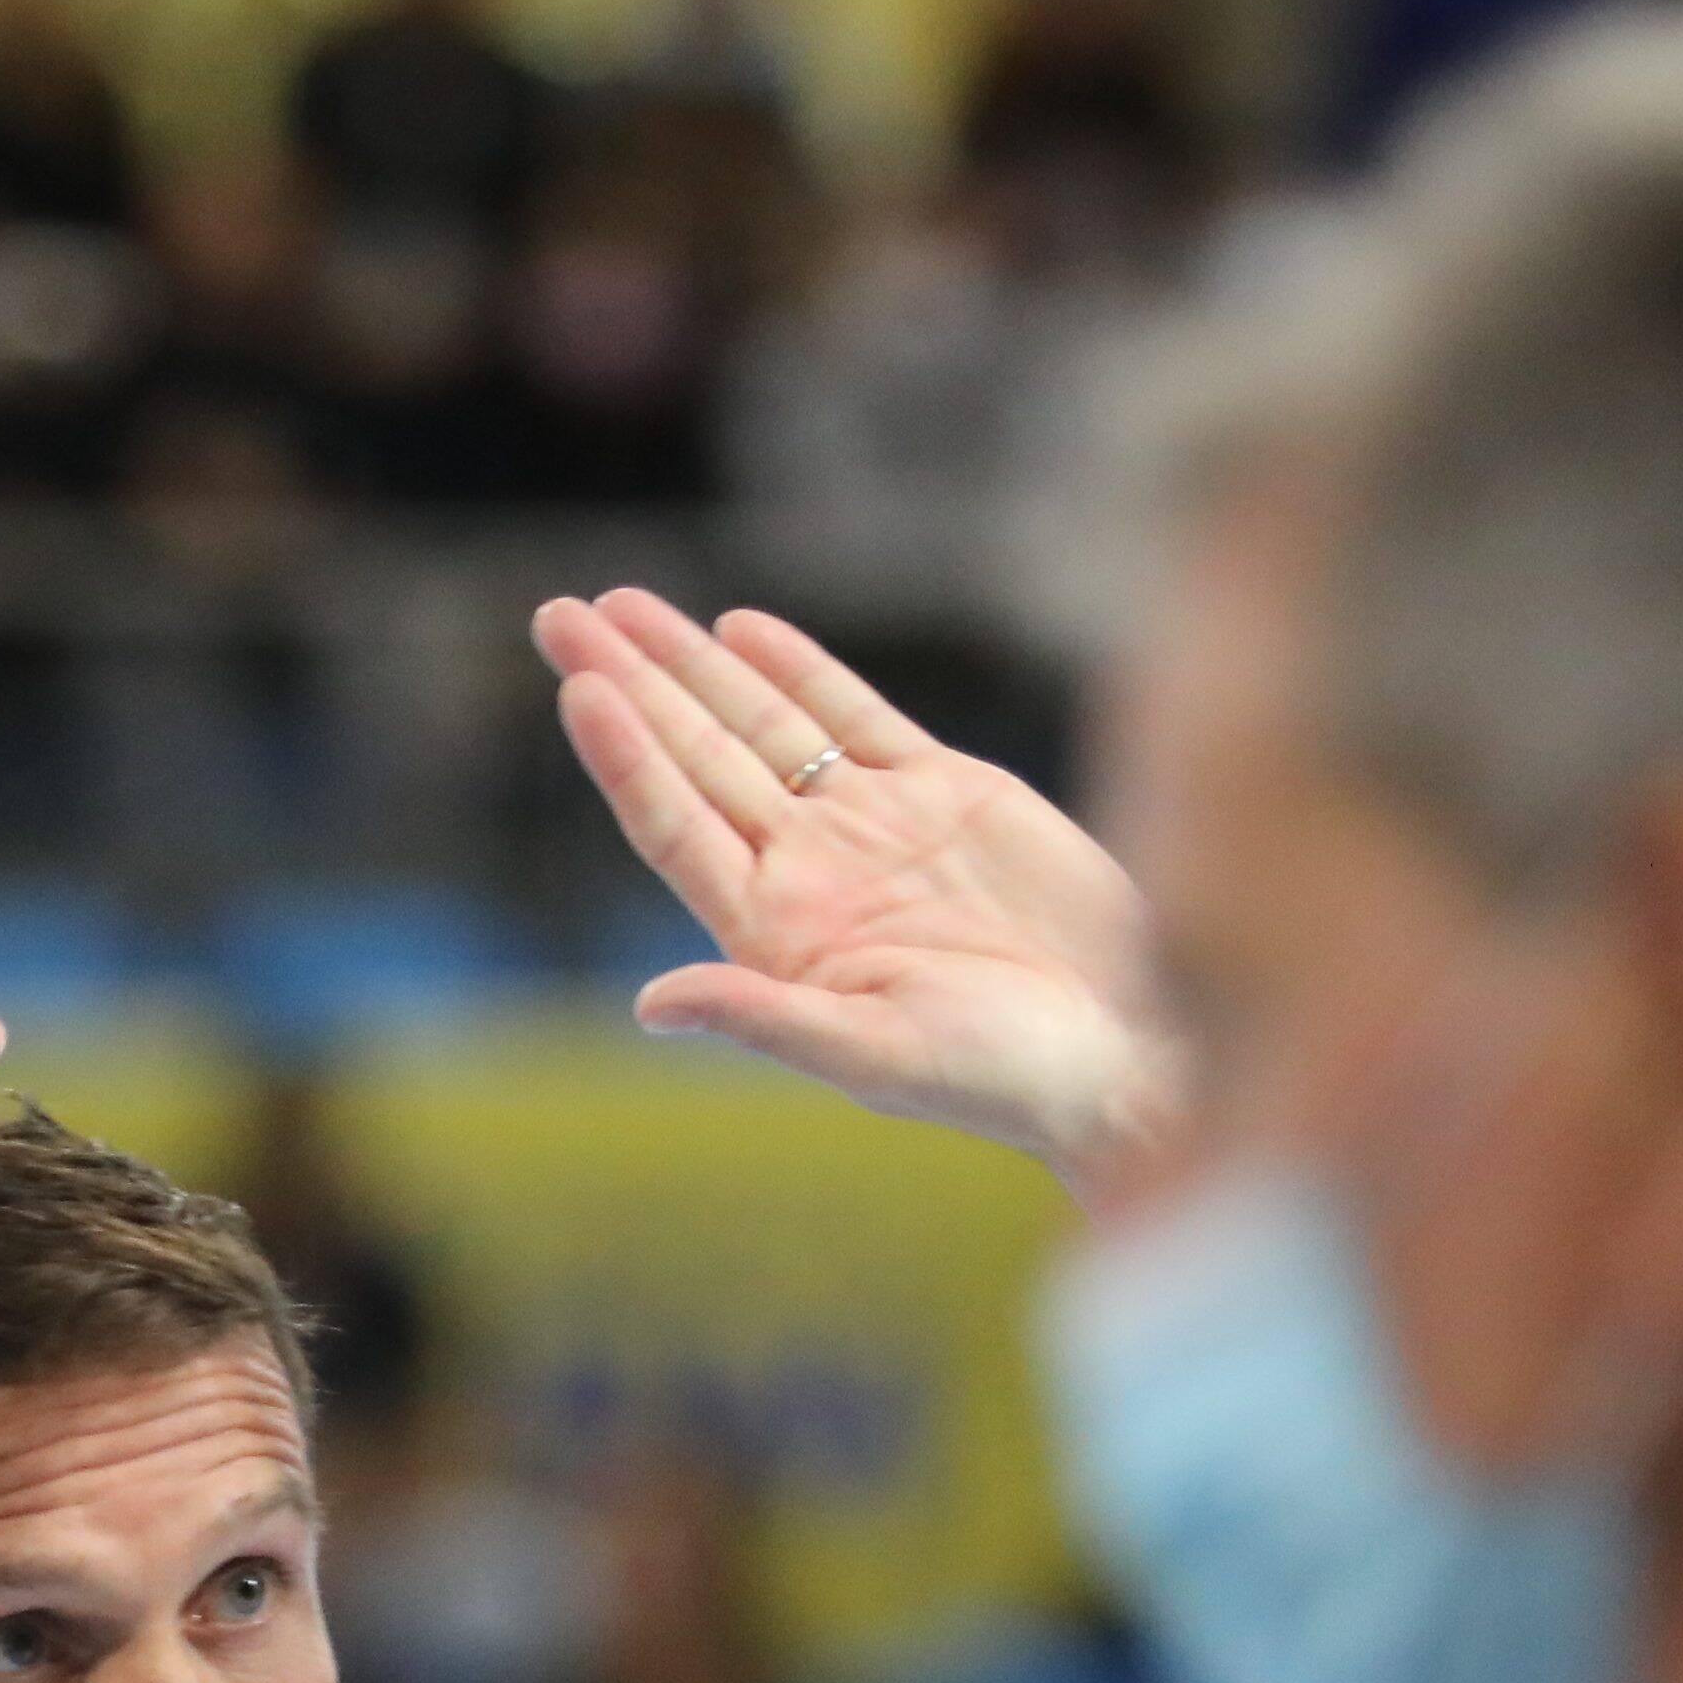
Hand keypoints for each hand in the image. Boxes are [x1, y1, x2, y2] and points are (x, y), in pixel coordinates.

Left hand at [533, 588, 1176, 1192]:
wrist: (1124, 1045)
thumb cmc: (1002, 1076)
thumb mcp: (875, 1054)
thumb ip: (763, 1018)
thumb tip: (651, 1005)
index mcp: (778, 935)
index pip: (676, 827)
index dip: (625, 757)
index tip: (579, 689)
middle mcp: (812, 874)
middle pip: (698, 759)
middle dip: (630, 685)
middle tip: (558, 618)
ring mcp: (873, 827)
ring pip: (762, 724)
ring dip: (692, 665)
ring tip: (621, 607)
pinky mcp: (946, 793)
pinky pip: (854, 716)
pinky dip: (798, 668)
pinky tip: (739, 629)